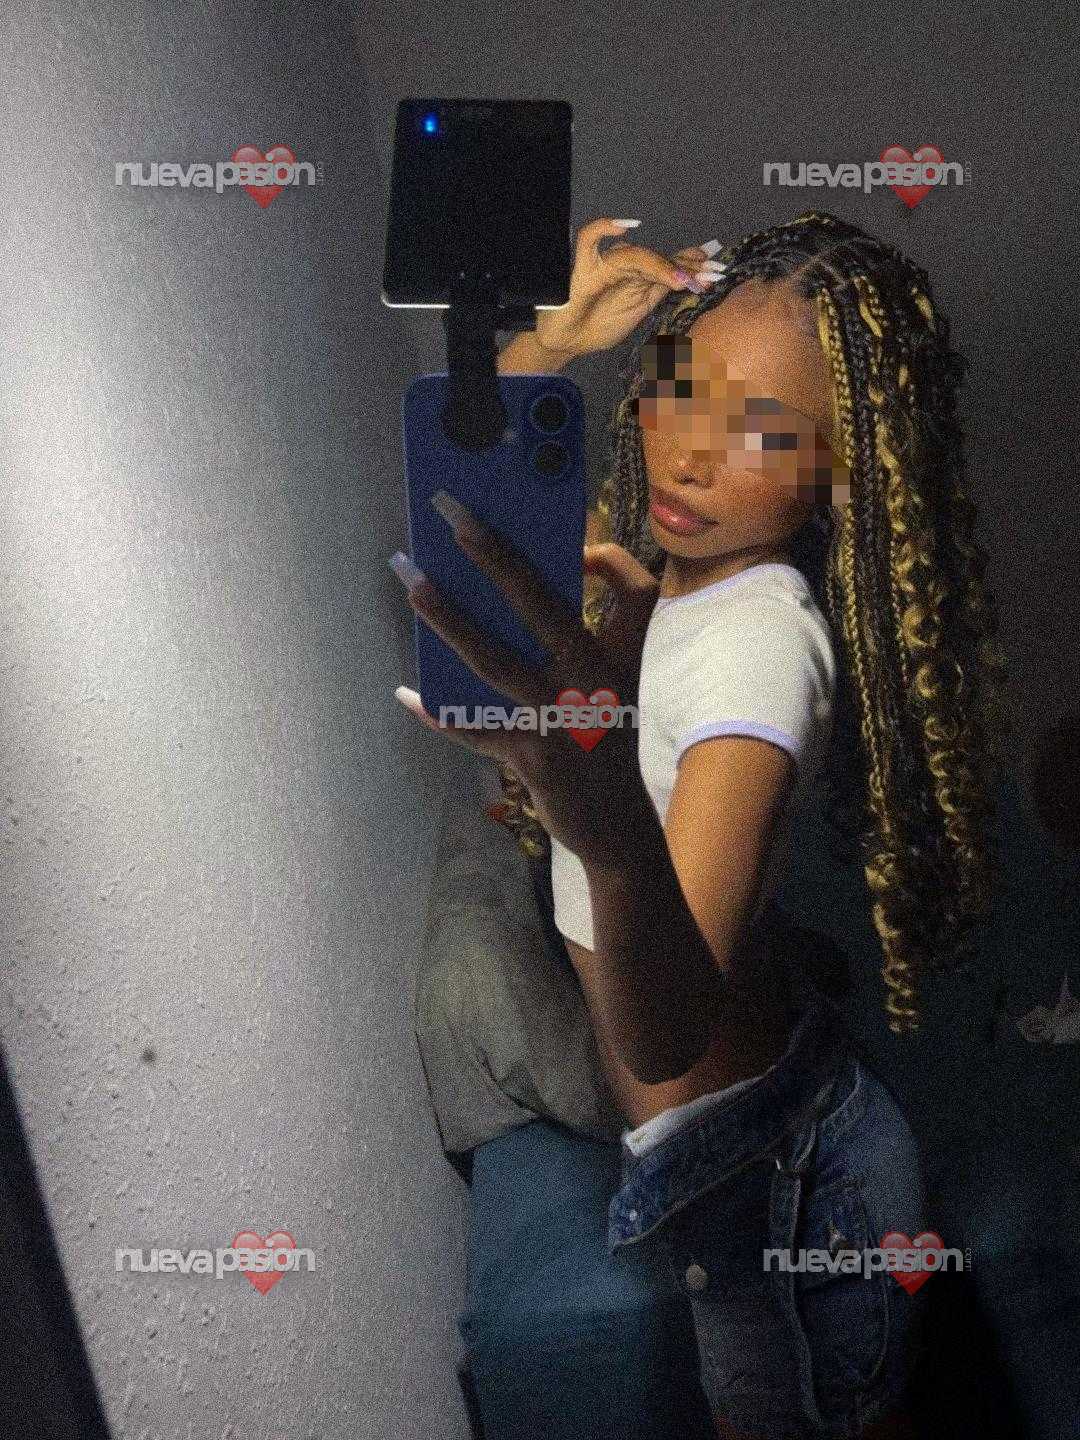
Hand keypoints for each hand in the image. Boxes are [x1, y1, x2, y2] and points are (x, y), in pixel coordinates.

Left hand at [390, 496, 656, 864]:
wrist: (618, 827)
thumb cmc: (606, 742)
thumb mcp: (613, 689)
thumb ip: (580, 642)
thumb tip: (506, 599)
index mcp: (619, 660)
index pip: (633, 592)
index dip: (609, 561)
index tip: (578, 546)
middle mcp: (594, 683)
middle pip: (540, 606)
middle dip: (495, 557)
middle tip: (454, 518)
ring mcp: (561, 720)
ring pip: (494, 659)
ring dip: (448, 618)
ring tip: (413, 582)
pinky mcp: (533, 759)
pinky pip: (475, 730)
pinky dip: (439, 714)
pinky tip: (407, 693)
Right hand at [534, 217, 723, 359]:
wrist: (568, 341)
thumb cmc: (600, 325)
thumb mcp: (642, 310)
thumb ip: (664, 289)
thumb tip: (695, 275)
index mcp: (641, 274)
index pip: (671, 264)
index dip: (695, 267)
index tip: (719, 273)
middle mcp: (626, 264)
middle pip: (658, 259)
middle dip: (686, 269)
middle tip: (710, 276)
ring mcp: (605, 264)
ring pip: (635, 256)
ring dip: (660, 265)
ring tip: (681, 279)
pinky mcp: (582, 269)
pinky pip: (588, 240)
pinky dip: (603, 228)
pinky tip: (627, 229)